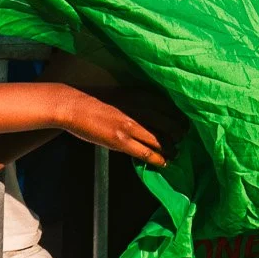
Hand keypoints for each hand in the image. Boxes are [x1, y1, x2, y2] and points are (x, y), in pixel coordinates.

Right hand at [54, 86, 178, 165]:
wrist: (74, 105)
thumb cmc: (97, 100)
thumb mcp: (125, 94)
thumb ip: (141, 103)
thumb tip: (156, 115)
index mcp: (142, 95)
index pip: (171, 108)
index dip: (180, 118)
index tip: (184, 124)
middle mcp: (141, 109)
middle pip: (171, 124)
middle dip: (179, 134)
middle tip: (181, 140)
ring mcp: (132, 126)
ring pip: (162, 141)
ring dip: (171, 149)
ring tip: (175, 153)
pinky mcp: (121, 141)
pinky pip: (147, 153)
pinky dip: (158, 159)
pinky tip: (164, 163)